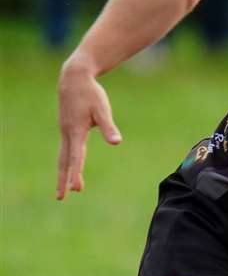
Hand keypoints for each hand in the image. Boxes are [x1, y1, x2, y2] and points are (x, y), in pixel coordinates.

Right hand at [56, 57, 121, 199]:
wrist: (74, 78)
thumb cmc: (91, 94)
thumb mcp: (103, 110)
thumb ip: (109, 127)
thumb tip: (117, 142)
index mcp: (76, 132)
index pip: (75, 158)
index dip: (75, 173)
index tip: (75, 188)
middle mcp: (67, 134)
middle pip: (64, 161)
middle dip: (63, 179)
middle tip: (62, 197)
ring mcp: (65, 131)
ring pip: (63, 156)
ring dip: (63, 172)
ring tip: (66, 188)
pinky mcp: (67, 128)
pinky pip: (65, 149)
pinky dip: (65, 161)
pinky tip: (69, 166)